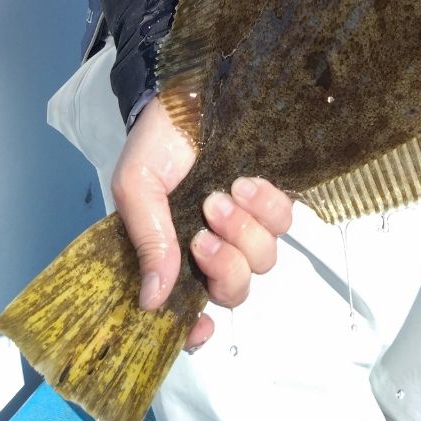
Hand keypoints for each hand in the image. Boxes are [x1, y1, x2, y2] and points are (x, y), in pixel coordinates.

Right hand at [111, 97, 292, 349]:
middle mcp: (213, 246)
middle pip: (235, 291)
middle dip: (224, 268)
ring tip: (221, 196)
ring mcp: (246, 224)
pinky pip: (284, 222)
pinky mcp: (271, 199)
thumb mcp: (136, 185)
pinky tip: (245, 183)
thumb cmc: (156, 141)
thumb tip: (151, 301)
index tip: (201, 327)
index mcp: (174, 254)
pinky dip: (265, 206)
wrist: (189, 89)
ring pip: (262, 260)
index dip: (195, 331)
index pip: (189, 310)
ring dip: (242, 232)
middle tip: (203, 232)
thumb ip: (148, 241)